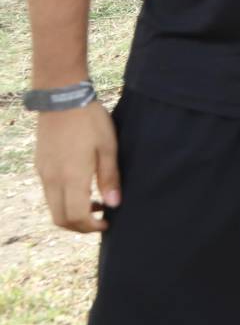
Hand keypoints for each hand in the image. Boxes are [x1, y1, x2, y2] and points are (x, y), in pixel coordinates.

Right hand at [35, 102, 120, 232]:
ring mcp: (43, 172)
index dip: (90, 226)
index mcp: (71, 177)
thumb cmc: (90, 120)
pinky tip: (81, 188)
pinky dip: (63, 200)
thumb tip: (114, 204)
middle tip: (99, 218)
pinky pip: (48, 193)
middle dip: (79, 226)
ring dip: (71, 213)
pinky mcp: (40, 165)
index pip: (75, 216)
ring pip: (52, 207)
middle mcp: (52, 179)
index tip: (107, 223)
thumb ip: (109, 177)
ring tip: (95, 202)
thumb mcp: (108, 147)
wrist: (61, 98)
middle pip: (59, 218)